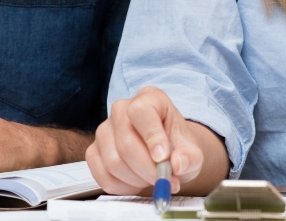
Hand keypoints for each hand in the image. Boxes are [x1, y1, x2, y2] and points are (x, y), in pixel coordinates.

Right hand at [86, 86, 214, 194]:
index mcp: (149, 99)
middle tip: (163, 180)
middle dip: (147, 169)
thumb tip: (178, 164)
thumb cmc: (176, 149)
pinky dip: (123, 187)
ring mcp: (104, 130)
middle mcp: (121, 110)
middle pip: (125, 142)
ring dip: (136, 180)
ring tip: (151, 179)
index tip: (163, 158)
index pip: (140, 111)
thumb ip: (190, 157)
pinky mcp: (93, 152)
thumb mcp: (192, 152)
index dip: (151, 136)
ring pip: (114, 162)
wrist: (164, 158)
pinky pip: (103, 176)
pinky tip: (136, 183)